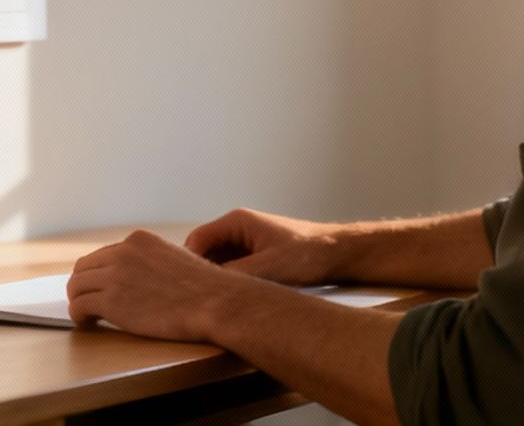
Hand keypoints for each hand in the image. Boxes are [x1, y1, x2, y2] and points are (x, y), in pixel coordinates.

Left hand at [66, 229, 259, 340]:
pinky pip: (80, 306)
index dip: (98, 274)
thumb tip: (139, 279)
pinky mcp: (112, 301)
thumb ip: (151, 263)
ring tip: (86, 315)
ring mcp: (116, 275)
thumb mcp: (174, 259)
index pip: (104, 255)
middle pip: (84, 267)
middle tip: (87, 302)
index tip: (99, 287)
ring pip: (76, 286)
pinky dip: (78, 316)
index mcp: (138, 240)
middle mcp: (123, 252)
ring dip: (78, 301)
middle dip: (83, 285)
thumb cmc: (204, 288)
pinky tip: (86, 323)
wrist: (214, 302)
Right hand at [183, 207, 339, 285]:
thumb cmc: (305, 255)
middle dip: (199, 274)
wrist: (338, 253)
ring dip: (215, 279)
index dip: (187, 264)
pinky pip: (232, 268)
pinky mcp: (256, 255)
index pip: (196, 241)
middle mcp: (238, 228)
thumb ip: (233, 276)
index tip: (185, 289)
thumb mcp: (267, 268)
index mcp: (236, 222)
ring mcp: (246, 242)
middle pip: (204, 251)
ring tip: (212, 302)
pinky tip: (231, 299)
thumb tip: (206, 290)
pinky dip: (229, 281)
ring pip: (217, 262)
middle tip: (194, 299)